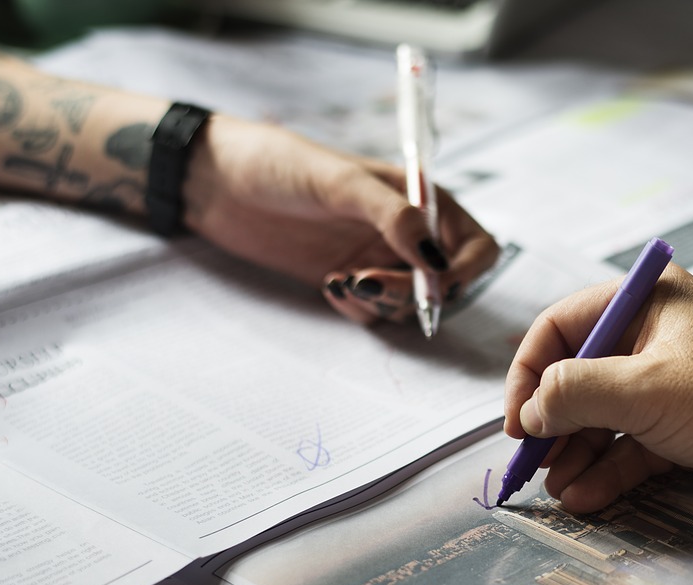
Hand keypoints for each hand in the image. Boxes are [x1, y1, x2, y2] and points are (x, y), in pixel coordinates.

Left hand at [185, 114, 499, 324]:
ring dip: (383, 303)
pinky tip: (328, 284)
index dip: (464, 272)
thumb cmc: (279, 165)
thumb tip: (436, 259)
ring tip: (341, 281)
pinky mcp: (351, 279)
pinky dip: (358, 308)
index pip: (475, 246)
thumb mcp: (340, 183)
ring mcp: (379, 258)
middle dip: (415, 294)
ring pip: (409, 305)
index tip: (435, 286)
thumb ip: (393, 217)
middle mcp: (409, 232)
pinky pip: (373, 312)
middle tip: (369, 284)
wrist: (218, 182)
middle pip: (444, 284)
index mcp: (422, 199)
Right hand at [503, 265, 692, 514]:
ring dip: (576, 453)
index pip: (563, 326)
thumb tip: (530, 410)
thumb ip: (576, 393)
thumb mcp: (647, 391)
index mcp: (649, 300)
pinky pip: (632, 445)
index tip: (517, 420)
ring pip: (604, 416)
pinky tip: (585, 497)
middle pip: (580, 375)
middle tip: (529, 462)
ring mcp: (672, 383)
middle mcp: (657, 335)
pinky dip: (607, 469)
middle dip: (553, 421)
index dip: (529, 372)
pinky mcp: (686, 426)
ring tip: (556, 488)